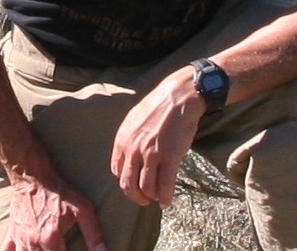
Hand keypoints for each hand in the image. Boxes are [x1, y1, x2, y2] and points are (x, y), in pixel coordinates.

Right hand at [0, 173, 105, 250]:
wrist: (34, 175)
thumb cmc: (59, 191)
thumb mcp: (82, 208)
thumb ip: (93, 232)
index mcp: (50, 239)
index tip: (67, 250)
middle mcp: (33, 243)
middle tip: (57, 248)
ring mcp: (20, 240)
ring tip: (43, 249)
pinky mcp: (11, 234)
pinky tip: (19, 250)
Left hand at [110, 68, 204, 208]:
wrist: (179, 96)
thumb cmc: (159, 105)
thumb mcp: (134, 118)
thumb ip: (129, 138)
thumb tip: (130, 156)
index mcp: (123, 139)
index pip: (117, 171)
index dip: (127, 181)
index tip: (135, 184)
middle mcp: (133, 149)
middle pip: (128, 184)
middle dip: (136, 196)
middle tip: (144, 199)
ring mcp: (151, 154)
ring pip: (146, 188)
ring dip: (152, 197)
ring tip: (157, 197)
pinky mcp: (170, 157)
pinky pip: (165, 186)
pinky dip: (165, 197)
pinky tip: (167, 200)